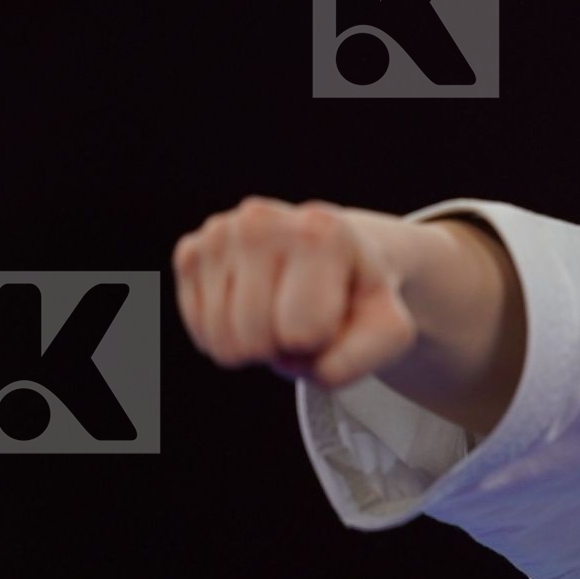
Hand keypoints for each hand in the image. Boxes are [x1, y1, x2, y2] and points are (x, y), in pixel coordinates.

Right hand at [173, 196, 417, 388]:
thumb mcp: (387, 329)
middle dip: (283, 347)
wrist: (336, 252)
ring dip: (255, 345)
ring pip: (222, 342)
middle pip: (253, 341)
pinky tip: (254, 304)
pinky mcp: (192, 250)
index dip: (322, 339)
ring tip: (280, 309)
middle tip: (303, 314)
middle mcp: (262, 220)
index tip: (335, 309)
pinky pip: (199, 330)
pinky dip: (227, 334)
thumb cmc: (360, 296)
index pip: (303, 332)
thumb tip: (291, 355)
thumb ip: (361, 358)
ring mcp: (221, 232)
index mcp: (321, 231)